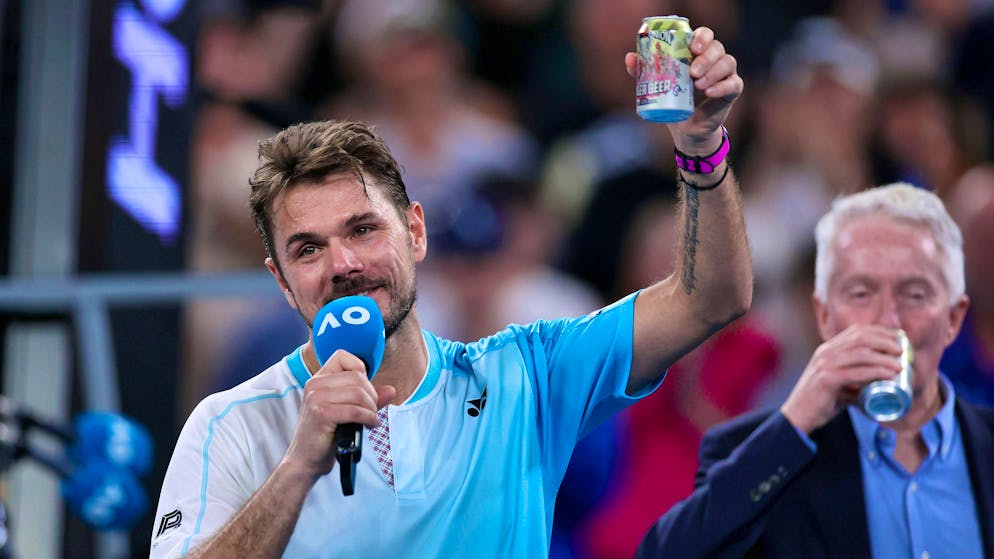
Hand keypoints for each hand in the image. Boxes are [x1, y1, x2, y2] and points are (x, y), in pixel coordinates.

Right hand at [282, 349, 395, 478]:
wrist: (306, 460)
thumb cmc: (326, 436)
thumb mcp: (348, 412)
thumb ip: (368, 399)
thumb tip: (391, 390)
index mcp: (319, 380)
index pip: (343, 356)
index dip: (360, 370)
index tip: (364, 391)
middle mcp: (315, 384)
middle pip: (358, 377)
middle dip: (372, 396)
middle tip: (371, 411)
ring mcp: (316, 398)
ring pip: (359, 393)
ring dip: (371, 409)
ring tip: (370, 420)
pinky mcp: (322, 414)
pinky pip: (356, 410)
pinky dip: (369, 418)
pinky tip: (369, 426)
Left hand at [625, 26, 742, 152]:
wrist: (685, 129)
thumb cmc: (672, 101)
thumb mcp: (656, 85)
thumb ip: (643, 71)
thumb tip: (629, 57)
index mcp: (697, 53)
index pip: (705, 35)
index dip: (701, 37)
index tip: (692, 48)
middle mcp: (714, 60)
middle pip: (717, 47)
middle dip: (706, 57)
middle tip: (692, 72)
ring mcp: (725, 74)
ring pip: (727, 62)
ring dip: (713, 71)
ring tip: (698, 84)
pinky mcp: (732, 90)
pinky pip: (734, 84)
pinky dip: (722, 86)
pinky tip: (710, 92)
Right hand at [781, 325, 902, 433]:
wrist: (798, 416)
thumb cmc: (821, 400)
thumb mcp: (840, 382)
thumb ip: (857, 378)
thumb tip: (884, 380)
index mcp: (828, 349)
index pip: (856, 331)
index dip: (880, 332)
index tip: (899, 339)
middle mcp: (825, 352)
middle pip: (860, 338)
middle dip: (885, 341)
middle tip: (903, 351)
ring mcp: (825, 364)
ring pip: (860, 353)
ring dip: (884, 357)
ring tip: (900, 365)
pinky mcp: (826, 379)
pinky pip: (855, 372)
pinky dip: (875, 371)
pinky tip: (888, 375)